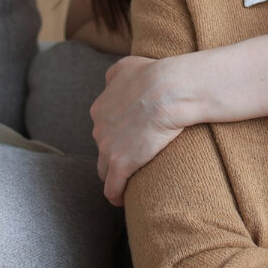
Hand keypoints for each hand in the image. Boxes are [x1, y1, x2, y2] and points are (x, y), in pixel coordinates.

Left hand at [90, 55, 185, 206]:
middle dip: (115, 153)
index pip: (103, 129)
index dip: (116, 135)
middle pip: (103, 149)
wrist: (168, 90)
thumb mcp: (127, 66)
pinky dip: (116, 195)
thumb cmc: (154, 75)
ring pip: (104, 170)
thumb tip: (111, 82)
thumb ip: (114, 76)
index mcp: (100, 109)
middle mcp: (99, 129)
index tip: (129, 139)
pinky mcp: (120, 165)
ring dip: (114, 175)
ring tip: (128, 181)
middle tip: (134, 157)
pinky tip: (122, 200)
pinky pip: (112, 188)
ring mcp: (107, 148)